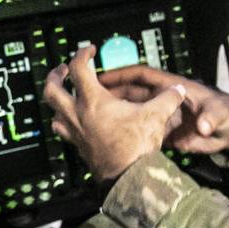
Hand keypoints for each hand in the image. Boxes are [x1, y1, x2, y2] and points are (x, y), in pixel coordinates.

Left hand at [43, 46, 189, 180]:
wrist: (128, 177)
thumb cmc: (136, 148)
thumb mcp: (156, 116)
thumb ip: (167, 98)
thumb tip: (177, 90)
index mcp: (93, 101)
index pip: (78, 68)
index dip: (81, 54)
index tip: (89, 50)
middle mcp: (78, 115)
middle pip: (51, 89)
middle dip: (55, 76)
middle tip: (61, 70)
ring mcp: (76, 132)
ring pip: (53, 112)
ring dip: (56, 101)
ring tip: (64, 96)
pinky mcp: (78, 147)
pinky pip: (63, 131)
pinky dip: (64, 123)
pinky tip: (73, 122)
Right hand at [97, 63, 228, 155]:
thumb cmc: (228, 114)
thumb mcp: (220, 113)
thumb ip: (211, 119)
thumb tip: (204, 127)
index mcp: (173, 87)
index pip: (142, 75)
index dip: (121, 74)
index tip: (101, 77)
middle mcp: (163, 99)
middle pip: (130, 93)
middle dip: (110, 94)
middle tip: (88, 99)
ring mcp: (162, 116)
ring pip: (133, 112)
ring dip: (116, 114)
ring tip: (93, 120)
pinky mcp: (164, 132)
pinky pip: (141, 130)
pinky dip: (127, 132)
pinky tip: (111, 139)